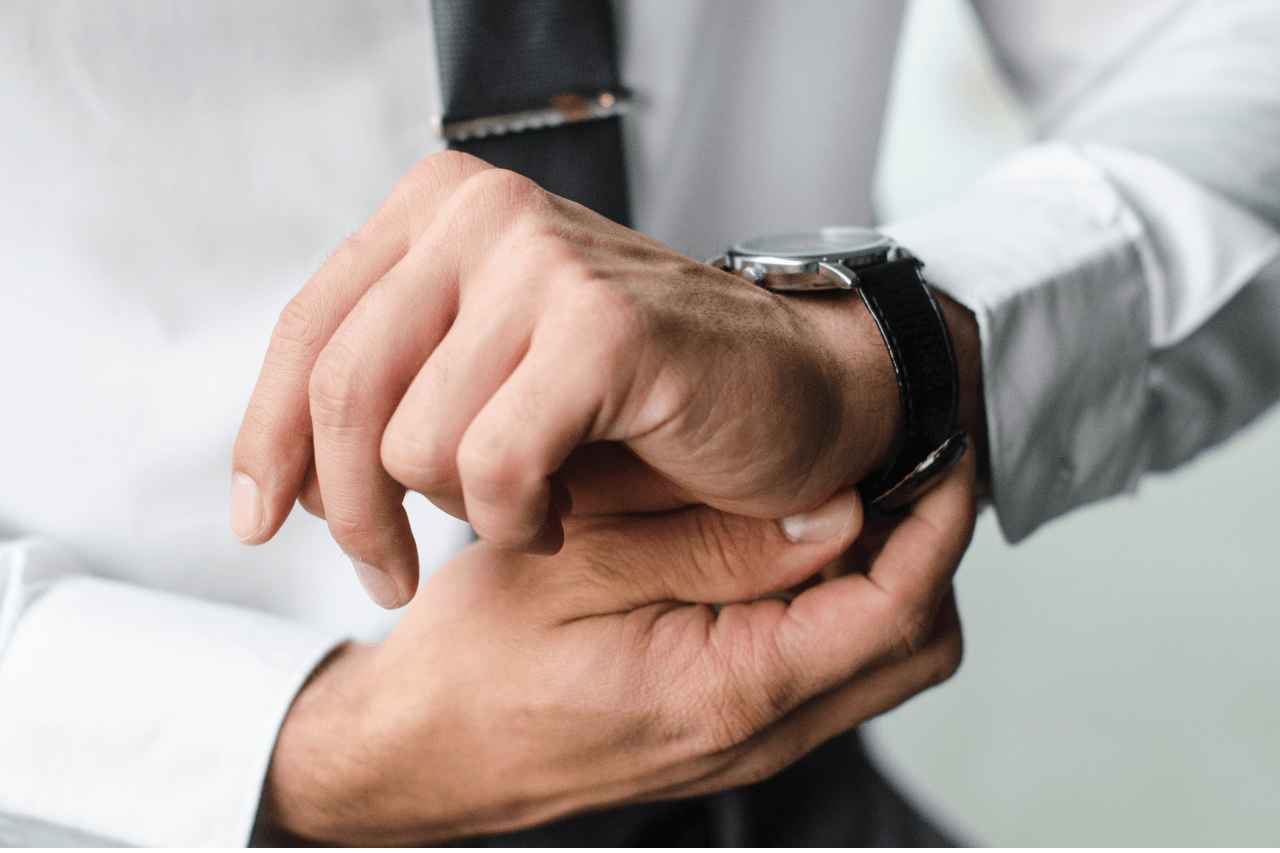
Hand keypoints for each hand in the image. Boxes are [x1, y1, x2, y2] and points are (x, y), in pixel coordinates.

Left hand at [233, 151, 968, 606]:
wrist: (795, 390)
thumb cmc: (637, 396)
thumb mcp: (485, 370)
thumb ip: (392, 379)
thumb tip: (277, 463)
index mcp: (442, 208)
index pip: (308, 332)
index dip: (266, 440)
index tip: (262, 520)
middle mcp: (484, 214)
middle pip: (341, 390)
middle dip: (350, 510)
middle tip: (387, 571)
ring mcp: (546, 262)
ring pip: (413, 442)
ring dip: (462, 514)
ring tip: (529, 507)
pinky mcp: (604, 330)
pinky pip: (495, 467)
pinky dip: (520, 520)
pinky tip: (562, 513)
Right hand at [258, 452, 976, 846]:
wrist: (414, 754)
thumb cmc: (470, 665)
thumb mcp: (577, 571)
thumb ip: (710, 543)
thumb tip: (835, 513)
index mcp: (729, 692)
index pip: (895, 609)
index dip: (936, 521)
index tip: (944, 444)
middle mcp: (757, 733)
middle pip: (915, 646)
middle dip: (928, 548)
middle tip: (899, 462)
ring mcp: (744, 740)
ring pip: (875, 658)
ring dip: (883, 573)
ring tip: (841, 490)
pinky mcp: (723, 727)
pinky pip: (822, 664)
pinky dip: (831, 599)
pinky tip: (778, 540)